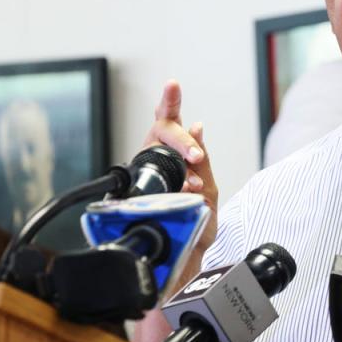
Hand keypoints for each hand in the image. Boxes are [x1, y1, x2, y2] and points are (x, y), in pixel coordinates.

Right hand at [143, 80, 217, 251]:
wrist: (186, 257)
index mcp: (172, 153)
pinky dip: (171, 187)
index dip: (169, 101)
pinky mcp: (134, 194)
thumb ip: (202, 161)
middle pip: (162, 131)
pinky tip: (185, 194)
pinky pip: (147, 181)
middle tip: (196, 157)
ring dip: (178, 162)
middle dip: (181, 141)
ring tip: (194, 185)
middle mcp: (155, 159)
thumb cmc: (196, 221)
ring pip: (153, 151)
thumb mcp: (207, 188)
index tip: (173, 84)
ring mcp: (143, 174)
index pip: (169, 121)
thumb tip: (197, 127)